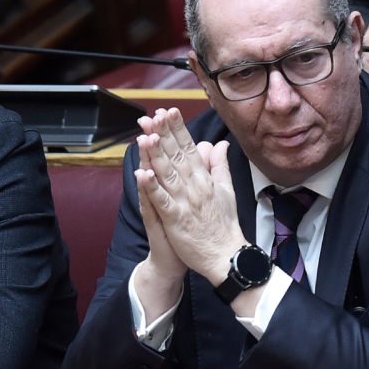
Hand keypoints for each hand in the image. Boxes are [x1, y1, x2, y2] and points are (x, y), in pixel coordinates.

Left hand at [131, 108, 248, 286]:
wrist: (226, 256)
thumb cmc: (225, 226)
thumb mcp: (227, 190)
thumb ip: (221, 166)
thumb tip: (221, 144)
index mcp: (205, 179)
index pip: (190, 148)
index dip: (178, 129)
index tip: (169, 112)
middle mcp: (195, 187)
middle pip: (176, 155)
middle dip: (164, 134)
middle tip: (153, 115)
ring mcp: (185, 202)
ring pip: (167, 174)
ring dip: (155, 155)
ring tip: (145, 136)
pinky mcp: (176, 219)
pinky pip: (162, 201)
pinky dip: (152, 188)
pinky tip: (142, 174)